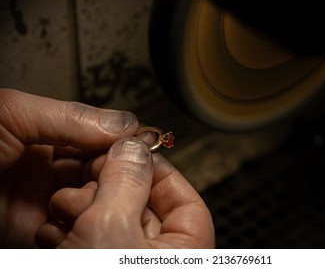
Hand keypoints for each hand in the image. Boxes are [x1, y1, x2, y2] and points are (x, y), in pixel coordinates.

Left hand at [0, 89, 138, 247]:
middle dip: (117, 171)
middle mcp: (46, 165)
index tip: (143, 147)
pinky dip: (88, 221)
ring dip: (105, 197)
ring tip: (115, 193)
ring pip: (91, 198)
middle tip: (133, 174)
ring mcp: (41, 199)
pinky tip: (96, 214)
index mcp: (43, 132)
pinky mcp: (33, 228)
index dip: (121, 141)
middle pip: (99, 168)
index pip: (97, 136)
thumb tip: (124, 122)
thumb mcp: (10, 114)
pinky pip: (73, 225)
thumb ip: (70, 117)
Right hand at [35, 138, 214, 247]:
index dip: (158, 171)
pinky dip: (71, 227)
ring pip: (111, 217)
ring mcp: (124, 261)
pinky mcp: (96, 262)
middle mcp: (158, 260)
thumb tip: (134, 149)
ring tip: (68, 210)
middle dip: (111, 188)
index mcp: (185, 254)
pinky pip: (90, 235)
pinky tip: (57, 232)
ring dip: (84, 207)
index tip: (132, 153)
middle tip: (92, 178)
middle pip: (143, 205)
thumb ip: (127, 181)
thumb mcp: (112, 229)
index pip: (185, 200)